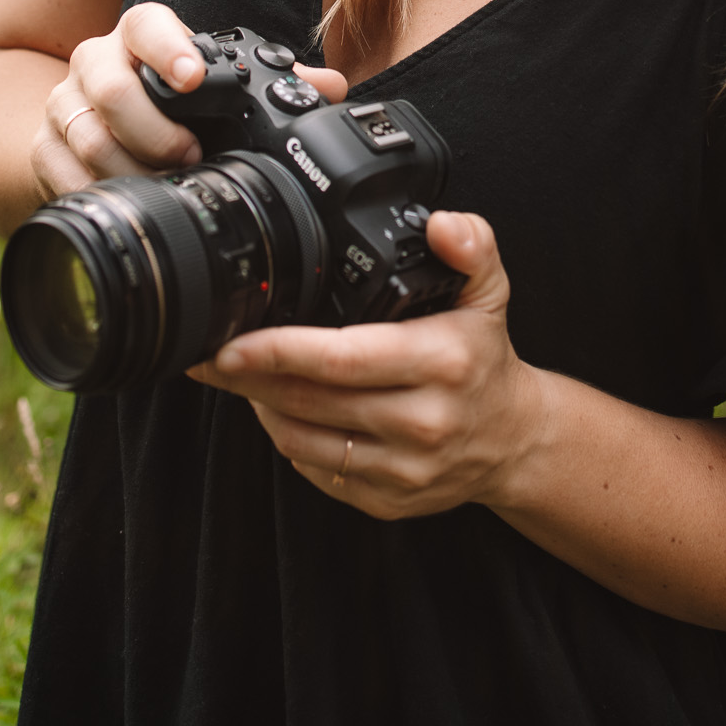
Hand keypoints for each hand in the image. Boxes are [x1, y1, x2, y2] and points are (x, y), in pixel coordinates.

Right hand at [30, 3, 345, 200]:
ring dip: (132, 168)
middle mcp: (96, 63)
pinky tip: (128, 203)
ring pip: (88, 136)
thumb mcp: (216, 85)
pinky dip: (98, 193)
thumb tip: (330, 88)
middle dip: (154, 129)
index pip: (146, 26)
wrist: (93, 122)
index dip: (168, 49)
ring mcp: (63, 104)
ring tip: (167, 183)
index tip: (193, 79)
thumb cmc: (169, 101)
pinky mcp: (42, 147)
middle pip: (110, 88)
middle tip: (191, 154)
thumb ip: (273, 81)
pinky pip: (61, 173)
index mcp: (140, 37)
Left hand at [189, 212, 544, 519]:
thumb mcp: (490, 291)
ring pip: (302, 441)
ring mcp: (404, 469)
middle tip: (210, 353)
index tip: (233, 341)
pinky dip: (287, 438)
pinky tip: (278, 409)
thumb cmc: (484, 358)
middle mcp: (423, 421)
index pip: (343, 358)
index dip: (279, 350)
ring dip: (260, 407)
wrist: (514, 440)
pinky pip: (316, 471)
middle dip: (249, 377)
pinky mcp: (387, 501)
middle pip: (310, 401)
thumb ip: (472, 246)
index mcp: (441, 362)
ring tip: (240, 376)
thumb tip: (442, 225)